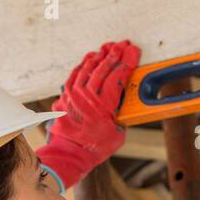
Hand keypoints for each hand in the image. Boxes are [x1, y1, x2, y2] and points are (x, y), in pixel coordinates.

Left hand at [37, 39, 140, 190]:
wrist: (69, 154)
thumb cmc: (95, 147)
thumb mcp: (118, 132)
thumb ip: (121, 114)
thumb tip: (123, 103)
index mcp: (105, 103)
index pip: (118, 75)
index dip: (128, 61)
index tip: (133, 51)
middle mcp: (88, 95)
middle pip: (103, 68)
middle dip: (114, 54)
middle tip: (122, 44)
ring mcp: (74, 94)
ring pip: (87, 68)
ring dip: (99, 56)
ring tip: (107, 48)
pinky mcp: (65, 97)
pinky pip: (74, 76)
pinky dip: (82, 66)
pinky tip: (88, 60)